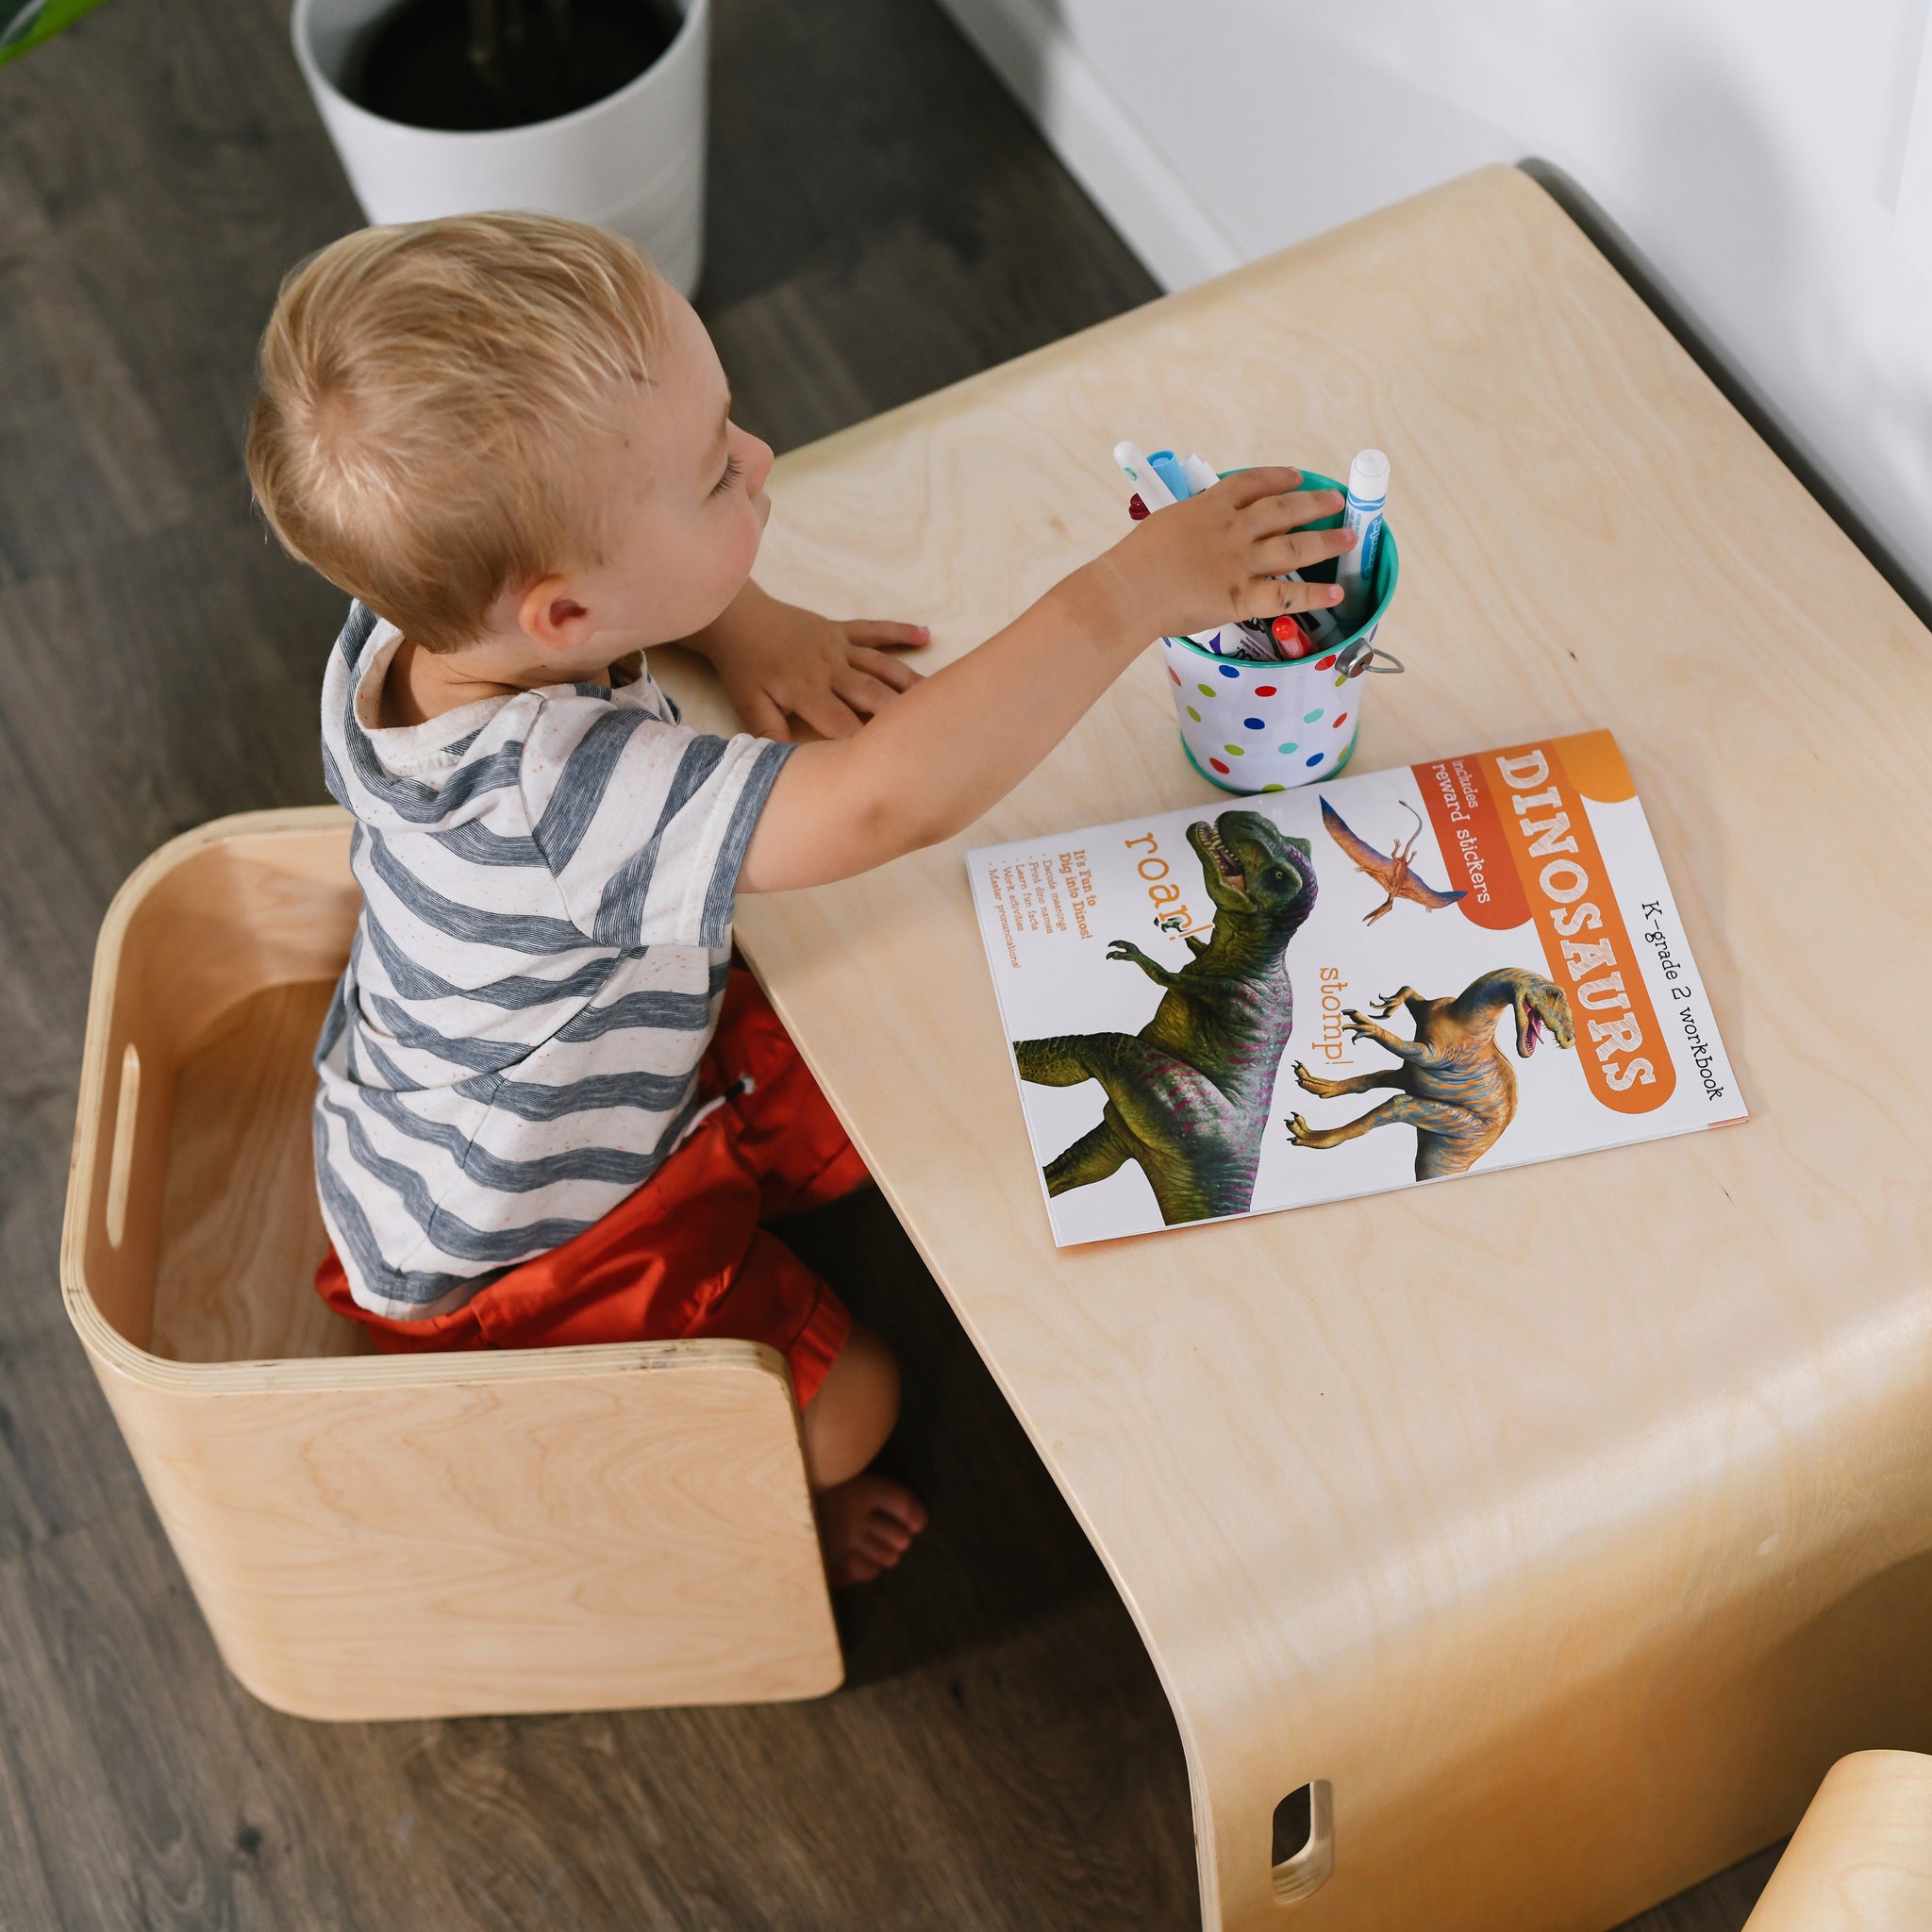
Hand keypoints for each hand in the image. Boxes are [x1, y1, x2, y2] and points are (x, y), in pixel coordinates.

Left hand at [689, 584, 929, 739]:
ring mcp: (839, 647)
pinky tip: (926, 635)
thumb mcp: (749, 706)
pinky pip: (875, 630)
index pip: (844, 723)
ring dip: (910, 682)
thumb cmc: (743, 667)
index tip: (890, 759)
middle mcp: (830, 669)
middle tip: (932, 731)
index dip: (866, 742)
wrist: (736, 618)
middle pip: (873, 695)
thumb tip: (793, 763)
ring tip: (941, 696)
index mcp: (808, 692)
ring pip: (882, 665)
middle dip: (902, 715)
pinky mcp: (840, 630)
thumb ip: (771, 733)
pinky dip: (901, 631)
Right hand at [1094, 467, 1355, 641]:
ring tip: (1348, 538)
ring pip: (1294, 547)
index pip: (1252, 483)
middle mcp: (1232, 529)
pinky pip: (1285, 595)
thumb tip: (1196, 532)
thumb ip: (1190, 524)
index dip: (1279, 478)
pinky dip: (1313, 595)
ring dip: (1325, 541)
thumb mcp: (1164, 524)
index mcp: (1209, 506)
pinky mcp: (1240, 596)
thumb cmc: (1134, 562)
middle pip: (1284, 509)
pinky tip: (1335, 593)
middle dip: (1314, 504)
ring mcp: (1239, 561)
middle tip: (1337, 502)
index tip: (1297, 477)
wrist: (1127, 590)